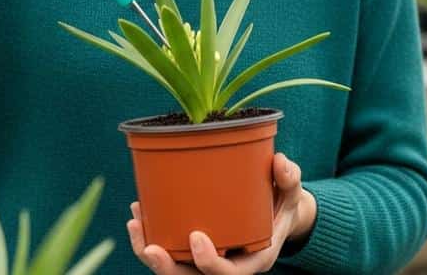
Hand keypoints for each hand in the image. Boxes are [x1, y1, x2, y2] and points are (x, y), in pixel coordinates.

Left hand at [128, 153, 316, 273]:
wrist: (275, 212)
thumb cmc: (281, 202)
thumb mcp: (290, 193)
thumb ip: (289, 179)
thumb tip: (279, 162)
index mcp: (253, 259)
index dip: (209, 263)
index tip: (195, 237)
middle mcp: (227, 265)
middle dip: (168, 269)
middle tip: (151, 248)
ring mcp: (208, 260)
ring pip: (175, 270)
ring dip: (150, 252)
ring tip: (136, 223)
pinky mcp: (193, 250)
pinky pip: (169, 253)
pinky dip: (149, 239)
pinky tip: (138, 216)